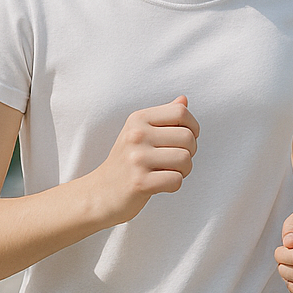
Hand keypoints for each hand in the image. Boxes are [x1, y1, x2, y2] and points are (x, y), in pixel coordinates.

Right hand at [90, 96, 198, 224]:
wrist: (100, 193)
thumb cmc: (126, 161)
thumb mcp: (139, 132)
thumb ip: (164, 116)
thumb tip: (184, 100)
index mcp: (138, 119)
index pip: (181, 112)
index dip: (192, 127)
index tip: (183, 140)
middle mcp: (136, 135)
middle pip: (187, 137)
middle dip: (189, 152)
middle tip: (175, 161)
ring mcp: (137, 158)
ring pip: (185, 159)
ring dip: (183, 170)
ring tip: (167, 172)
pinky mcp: (140, 182)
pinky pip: (176, 180)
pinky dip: (174, 185)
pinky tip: (160, 184)